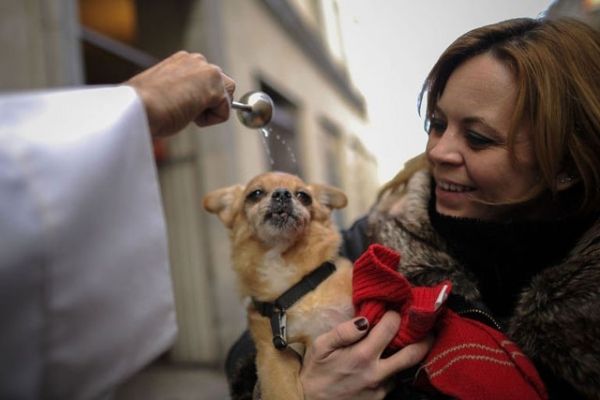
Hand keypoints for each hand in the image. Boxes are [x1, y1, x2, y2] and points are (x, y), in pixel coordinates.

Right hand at [126, 51, 235, 136]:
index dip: (198, 100)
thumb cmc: (143, 106)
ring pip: (225, 98)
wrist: (136, 108)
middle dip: (209, 103)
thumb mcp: (163, 94)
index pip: (206, 81)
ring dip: (209, 111)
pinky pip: (224, 113)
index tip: (178, 104)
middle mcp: (195, 60)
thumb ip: (181, 92)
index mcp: (182, 61)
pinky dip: (209, 121)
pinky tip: (188, 113)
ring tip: (184, 110)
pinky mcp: (214, 85)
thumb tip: (191, 103)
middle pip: (223, 86)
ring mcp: (206, 70)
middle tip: (182, 108)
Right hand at [300, 311, 432, 399]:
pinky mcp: (381, 399)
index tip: (392, 311)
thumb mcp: (321, 346)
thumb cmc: (316, 372)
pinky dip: (393, 369)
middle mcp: (377, 373)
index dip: (393, 315)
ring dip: (407, 354)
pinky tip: (385, 362)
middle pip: (413, 354)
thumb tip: (364, 319)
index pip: (390, 328)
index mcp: (362, 356)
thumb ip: (343, 331)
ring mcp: (381, 389)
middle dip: (424, 337)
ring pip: (404, 368)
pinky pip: (393, 381)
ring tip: (406, 342)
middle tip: (427, 327)